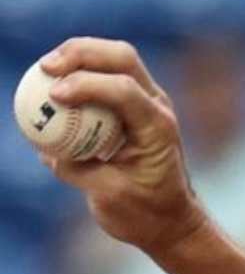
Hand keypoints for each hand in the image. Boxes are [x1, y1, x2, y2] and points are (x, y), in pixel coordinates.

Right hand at [37, 37, 208, 256]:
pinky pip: (104, 77)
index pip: (124, 90)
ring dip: (78, 56)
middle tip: (46, 67)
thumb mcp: (110, 196)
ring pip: (115, 59)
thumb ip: (79, 170)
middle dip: (81, 53)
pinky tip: (52, 83)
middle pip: (121, 58)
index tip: (55, 95)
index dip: (87, 85)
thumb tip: (46, 148)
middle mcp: (157, 107)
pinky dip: (78, 73)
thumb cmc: (145, 213)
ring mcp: (147, 103)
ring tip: (45, 69)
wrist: (170, 220)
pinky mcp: (132, 107)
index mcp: (158, 127)